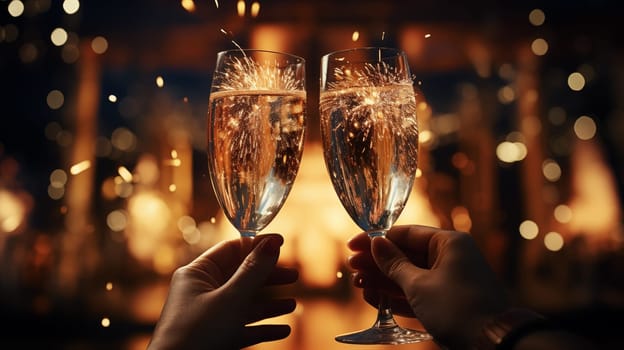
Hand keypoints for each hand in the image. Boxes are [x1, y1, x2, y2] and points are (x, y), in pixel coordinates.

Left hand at [148, 234, 297, 349]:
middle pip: (241, 277)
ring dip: (269, 305)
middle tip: (294, 275)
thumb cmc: (197, 334)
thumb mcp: (230, 298)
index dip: (257, 245)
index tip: (281, 243)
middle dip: (268, 277)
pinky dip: (263, 328)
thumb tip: (272, 243)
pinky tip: (283, 330)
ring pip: (244, 305)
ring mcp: (208, 318)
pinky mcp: (214, 339)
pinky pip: (243, 329)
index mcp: (197, 274)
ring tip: (292, 304)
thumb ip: (253, 271)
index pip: (230, 250)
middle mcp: (201, 293)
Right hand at [348, 225, 508, 347]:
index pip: (405, 234)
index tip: (353, 245)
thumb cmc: (459, 308)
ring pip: (409, 275)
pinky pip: (418, 293)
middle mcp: (450, 257)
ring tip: (359, 284)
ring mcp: (450, 280)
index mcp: (448, 243)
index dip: (376, 240)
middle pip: (405, 255)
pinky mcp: (448, 302)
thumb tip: (376, 243)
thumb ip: (394, 264)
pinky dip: (397, 296)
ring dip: (383, 280)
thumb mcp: (420, 284)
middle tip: (352, 268)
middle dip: (378, 263)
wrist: (494, 344)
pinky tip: (375, 299)